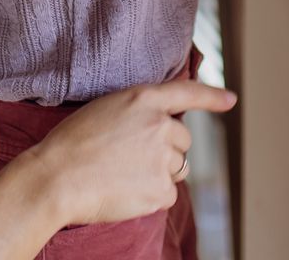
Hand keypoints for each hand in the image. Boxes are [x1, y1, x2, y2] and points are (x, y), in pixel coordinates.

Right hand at [21, 80, 235, 226]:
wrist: (58, 177)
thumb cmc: (71, 143)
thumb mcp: (105, 109)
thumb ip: (137, 114)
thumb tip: (161, 133)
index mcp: (144, 99)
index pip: (187, 92)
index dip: (211, 97)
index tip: (231, 100)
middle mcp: (160, 125)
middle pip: (182, 140)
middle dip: (166, 149)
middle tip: (131, 158)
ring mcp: (163, 158)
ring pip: (177, 168)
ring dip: (159, 173)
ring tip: (124, 175)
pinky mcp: (161, 189)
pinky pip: (168, 194)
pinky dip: (153, 196)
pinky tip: (126, 191)